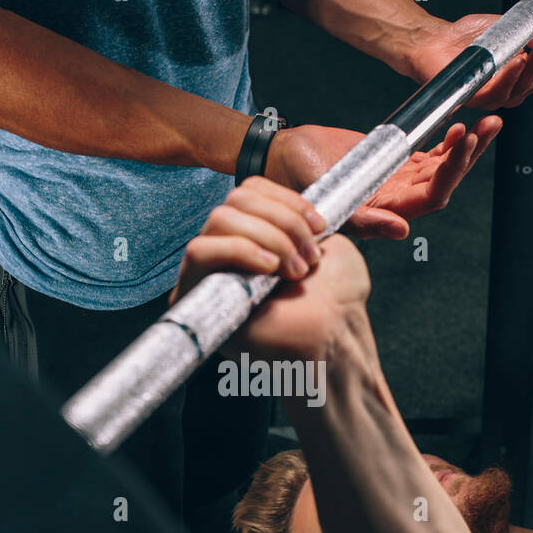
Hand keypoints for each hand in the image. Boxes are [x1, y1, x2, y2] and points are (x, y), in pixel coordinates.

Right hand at [170, 179, 367, 359]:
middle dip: (281, 221)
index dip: (284, 200)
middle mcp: (230, 252)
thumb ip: (300, 215)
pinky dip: (238, 250)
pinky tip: (268, 269)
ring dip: (266, 237)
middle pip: (234, 201)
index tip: (320, 225)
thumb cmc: (337, 300)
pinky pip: (199, 251)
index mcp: (257, 235)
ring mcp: (211, 273)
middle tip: (308, 257)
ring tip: (293, 270)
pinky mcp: (196, 296)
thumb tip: (279, 203)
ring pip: (218, 220)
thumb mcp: (331, 243)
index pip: (249, 191)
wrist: (335, 341)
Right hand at [265, 118, 501, 239]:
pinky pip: (431, 152)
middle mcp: (397, 199)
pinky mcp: (396, 160)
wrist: (283, 155)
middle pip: (445, 180)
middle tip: (489, 126)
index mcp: (384, 212)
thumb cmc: (296, 179)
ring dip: (467, 146)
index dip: (451, 172)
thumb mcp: (327, 197)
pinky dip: (449, 140)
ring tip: (490, 123)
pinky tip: (463, 125)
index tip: (462, 142)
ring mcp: (398, 179)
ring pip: (443, 166)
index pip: (431, 197)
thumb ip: (363, 220)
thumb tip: (402, 231)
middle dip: (470, 154)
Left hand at [412, 13, 532, 109]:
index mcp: (524, 76)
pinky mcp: (477, 98)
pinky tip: (520, 58)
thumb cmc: (470, 38)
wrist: (435, 39)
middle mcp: (512, 90)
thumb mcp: (514, 30)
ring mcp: (495, 97)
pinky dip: (512, 74)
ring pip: (525, 84)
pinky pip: (499, 91)